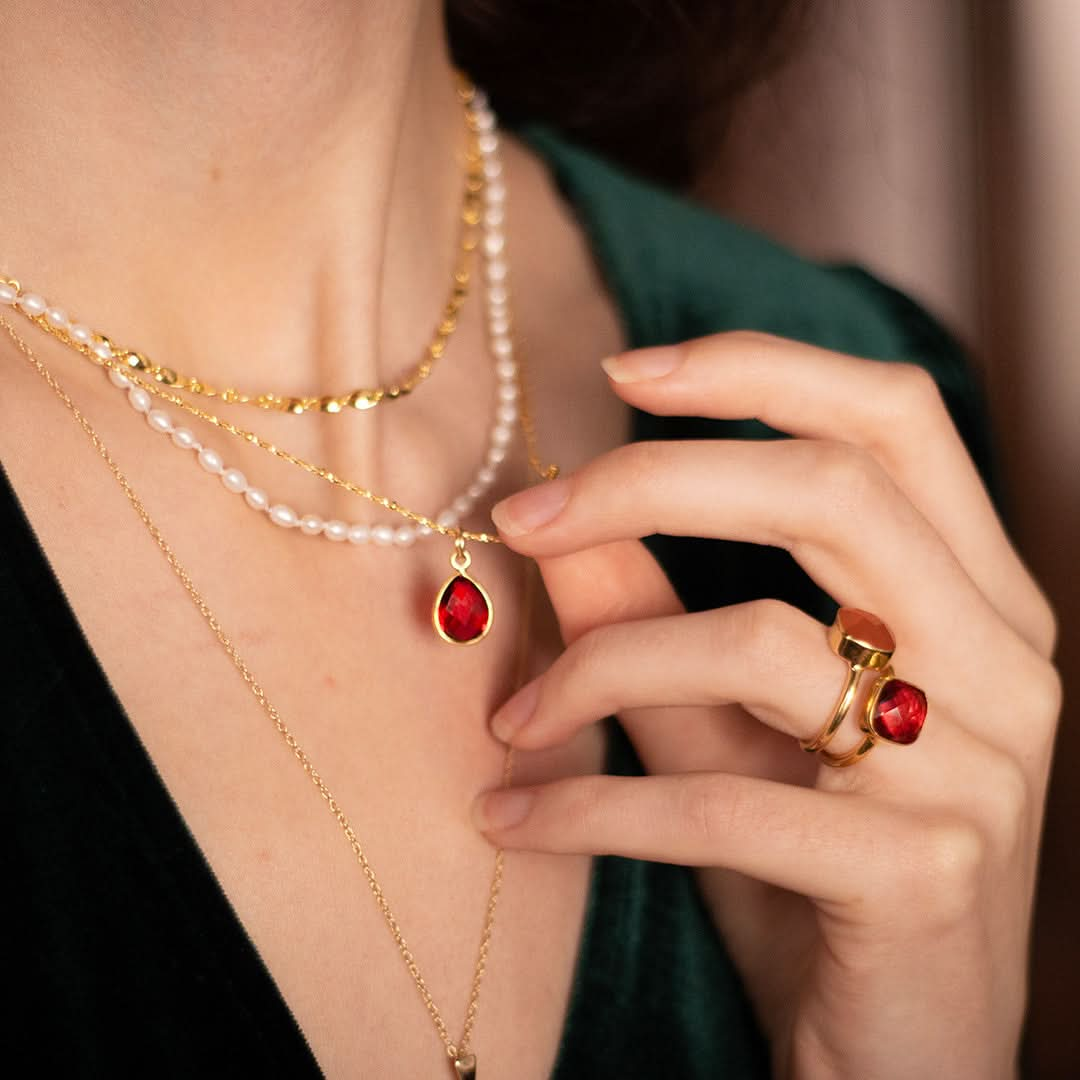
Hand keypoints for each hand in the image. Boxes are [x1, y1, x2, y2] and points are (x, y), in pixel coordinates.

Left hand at [474, 332, 1060, 1078]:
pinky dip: (595, 807)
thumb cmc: (811, 872)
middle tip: (524, 516)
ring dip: (601, 664)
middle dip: (653, 481)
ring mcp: (976, 769)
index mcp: (973, 598)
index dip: (759, 370)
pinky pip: (728, 807)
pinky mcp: (923, 876)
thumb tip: (555, 524)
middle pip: (833, 492)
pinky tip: (513, 819)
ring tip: (510, 717)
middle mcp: (998, 662)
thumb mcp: (726, 729)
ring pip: (764, 642)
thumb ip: (654, 619)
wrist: (896, 1057)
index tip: (623, 372)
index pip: (892, 420)